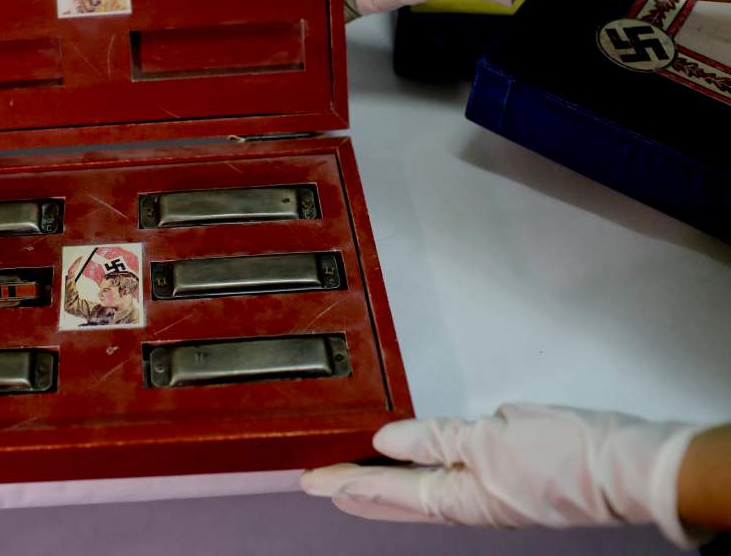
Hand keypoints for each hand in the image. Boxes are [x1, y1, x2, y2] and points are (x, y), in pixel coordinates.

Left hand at [301, 403, 708, 547]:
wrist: (631, 468)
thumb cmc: (569, 457)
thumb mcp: (490, 439)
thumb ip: (435, 438)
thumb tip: (387, 441)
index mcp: (459, 498)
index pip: (386, 488)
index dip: (345, 482)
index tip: (309, 481)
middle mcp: (469, 502)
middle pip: (399, 499)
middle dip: (359, 492)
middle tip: (322, 486)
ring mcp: (490, 494)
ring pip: (423, 490)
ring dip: (387, 485)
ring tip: (358, 478)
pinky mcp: (510, 479)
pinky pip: (451, 476)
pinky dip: (423, 471)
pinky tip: (419, 463)